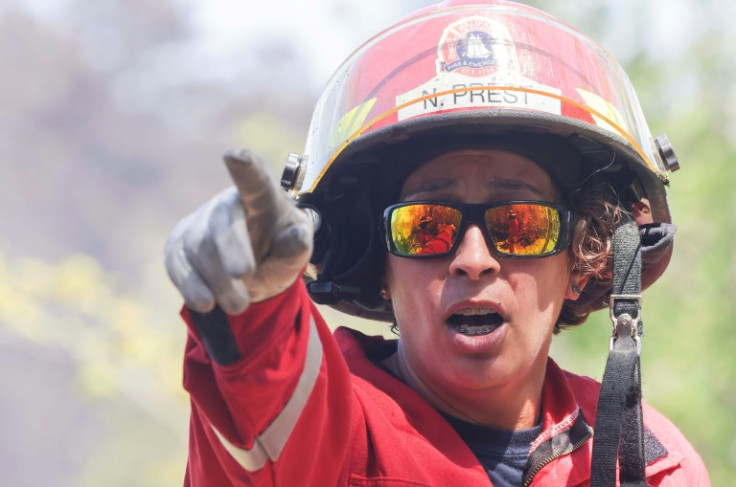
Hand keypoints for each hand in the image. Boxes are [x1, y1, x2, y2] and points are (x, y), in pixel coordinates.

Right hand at [165, 149, 312, 314]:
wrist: (252, 274)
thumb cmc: (278, 252)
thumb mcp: (295, 253)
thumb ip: (296, 247)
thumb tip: (298, 238)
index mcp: (262, 199)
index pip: (254, 181)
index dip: (245, 168)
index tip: (234, 155)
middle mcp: (226, 205)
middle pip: (222, 223)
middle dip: (231, 252)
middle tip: (244, 274)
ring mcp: (198, 225)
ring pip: (199, 248)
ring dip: (218, 281)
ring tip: (239, 304)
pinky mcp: (178, 248)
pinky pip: (178, 265)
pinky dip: (192, 287)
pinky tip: (207, 303)